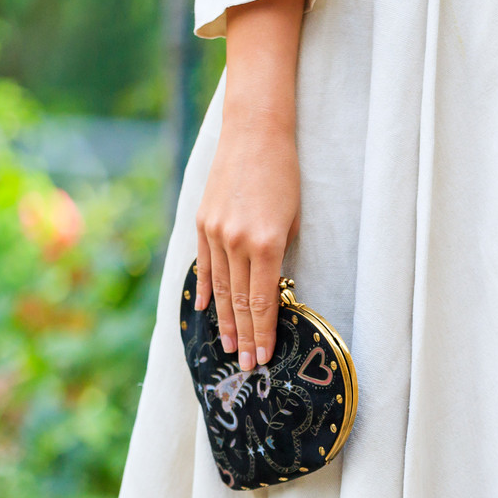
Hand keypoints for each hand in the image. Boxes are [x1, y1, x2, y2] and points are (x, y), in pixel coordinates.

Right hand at [194, 111, 300, 370]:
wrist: (255, 132)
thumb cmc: (285, 175)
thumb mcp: (294, 219)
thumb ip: (280, 255)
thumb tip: (272, 287)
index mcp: (266, 244)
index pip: (262, 302)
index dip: (263, 334)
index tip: (263, 358)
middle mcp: (236, 242)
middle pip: (239, 302)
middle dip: (246, 337)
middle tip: (248, 365)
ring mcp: (215, 232)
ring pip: (220, 288)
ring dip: (225, 321)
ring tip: (230, 346)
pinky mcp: (202, 221)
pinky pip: (205, 264)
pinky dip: (207, 289)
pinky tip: (206, 310)